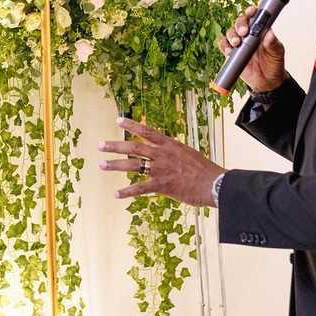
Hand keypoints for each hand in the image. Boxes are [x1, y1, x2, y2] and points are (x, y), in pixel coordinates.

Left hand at [99, 117, 224, 206]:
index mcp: (169, 145)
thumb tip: (164, 150)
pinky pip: (140, 188)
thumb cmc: (204, 170)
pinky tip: (116, 194)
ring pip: (133, 165)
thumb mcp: (187, 153)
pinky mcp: (162, 185)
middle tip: (100, 145)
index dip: (131, 125)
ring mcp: (160, 169)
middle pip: (133, 147)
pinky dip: (127, 192)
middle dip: (115, 146)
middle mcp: (162, 154)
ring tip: (101, 165)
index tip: (118, 120)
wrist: (215, 184)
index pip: (146, 131)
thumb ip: (172, 152)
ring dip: (115, 165)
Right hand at [217, 5, 285, 92]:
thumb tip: (269, 33)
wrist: (267, 82)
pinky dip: (224, 45)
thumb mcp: (277, 53)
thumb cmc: (274, 64)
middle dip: (240, 24)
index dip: (251, 11)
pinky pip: (223, 45)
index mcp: (260, 30)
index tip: (252, 11)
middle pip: (240, 22)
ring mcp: (239, 43)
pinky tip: (229, 50)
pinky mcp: (231, 53)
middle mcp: (248, 34)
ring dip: (232, 35)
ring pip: (230, 32)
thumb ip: (273, 43)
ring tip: (237, 43)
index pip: (254, 17)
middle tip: (244, 32)